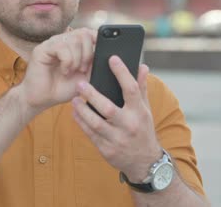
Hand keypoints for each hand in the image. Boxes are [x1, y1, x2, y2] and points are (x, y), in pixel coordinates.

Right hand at [19, 28, 95, 113]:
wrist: (42, 99)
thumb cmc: (62, 88)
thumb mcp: (85, 77)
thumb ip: (95, 65)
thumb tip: (107, 55)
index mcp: (73, 45)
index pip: (88, 32)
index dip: (97, 39)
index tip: (101, 53)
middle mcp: (62, 41)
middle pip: (83, 33)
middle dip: (88, 52)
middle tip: (83, 68)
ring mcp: (52, 43)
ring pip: (73, 40)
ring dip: (77, 59)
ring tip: (72, 71)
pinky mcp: (42, 49)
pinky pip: (61, 47)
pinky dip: (67, 61)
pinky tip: (64, 71)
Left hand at [71, 56, 162, 181]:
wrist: (145, 163)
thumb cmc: (143, 130)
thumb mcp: (146, 110)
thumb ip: (141, 88)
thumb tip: (142, 66)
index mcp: (139, 112)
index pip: (131, 89)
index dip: (122, 72)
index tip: (112, 59)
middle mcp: (129, 125)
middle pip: (108, 108)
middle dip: (93, 95)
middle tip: (80, 83)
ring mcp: (117, 139)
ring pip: (96, 123)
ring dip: (83, 110)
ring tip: (74, 99)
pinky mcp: (106, 150)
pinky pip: (90, 134)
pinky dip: (81, 123)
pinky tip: (75, 113)